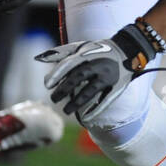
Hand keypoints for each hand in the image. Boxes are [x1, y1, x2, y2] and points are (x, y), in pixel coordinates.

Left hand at [36, 24, 158, 120]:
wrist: (128, 51)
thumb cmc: (98, 50)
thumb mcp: (81, 47)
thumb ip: (60, 53)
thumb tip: (37, 58)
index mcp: (88, 53)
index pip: (70, 64)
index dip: (58, 75)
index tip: (48, 86)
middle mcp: (99, 64)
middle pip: (79, 77)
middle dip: (64, 90)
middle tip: (54, 99)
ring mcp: (108, 76)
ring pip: (91, 91)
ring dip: (77, 102)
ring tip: (66, 110)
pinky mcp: (116, 86)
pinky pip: (105, 100)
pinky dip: (95, 109)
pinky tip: (85, 118)